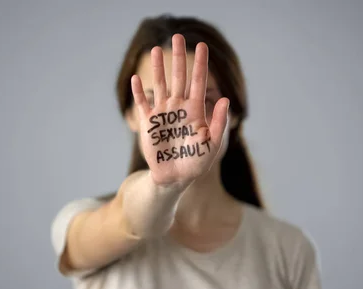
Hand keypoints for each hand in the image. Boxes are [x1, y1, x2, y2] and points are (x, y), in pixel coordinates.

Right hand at [131, 34, 229, 186]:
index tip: (202, 46)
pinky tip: (137, 79)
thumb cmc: (196, 162)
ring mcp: (163, 113)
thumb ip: (218, 123)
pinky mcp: (149, 123)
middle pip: (179, 77)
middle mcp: (179, 107)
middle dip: (178, 57)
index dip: (200, 64)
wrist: (175, 177)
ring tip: (156, 49)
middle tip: (178, 37)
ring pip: (160, 85)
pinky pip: (143, 104)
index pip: (199, 82)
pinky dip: (139, 92)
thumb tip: (225, 100)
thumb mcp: (212, 144)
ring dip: (158, 68)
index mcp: (195, 110)